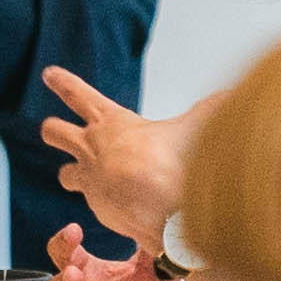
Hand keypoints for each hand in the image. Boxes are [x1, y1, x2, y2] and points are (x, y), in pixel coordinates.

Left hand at [38, 70, 193, 249]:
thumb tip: (231, 94)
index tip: (49, 74)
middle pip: (54, 132)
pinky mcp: (94, 206)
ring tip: (78, 175)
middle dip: (53, 130)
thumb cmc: (172, 159)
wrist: (159, 201)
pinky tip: (120, 206)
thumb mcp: (193, 125)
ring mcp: (89, 179)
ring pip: (64, 174)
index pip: (78, 94)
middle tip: (49, 128)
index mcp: (110, 121)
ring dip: (72, 173)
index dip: (63, 82)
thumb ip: (209, 109)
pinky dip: (105, 202)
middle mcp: (91, 147)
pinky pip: (91, 200)